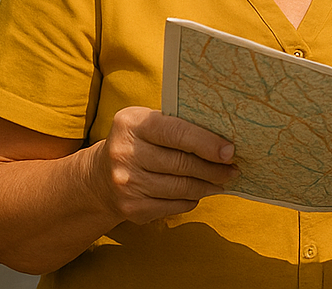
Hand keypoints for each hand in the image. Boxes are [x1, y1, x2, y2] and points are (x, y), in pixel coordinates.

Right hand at [85, 107, 237, 225]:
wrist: (98, 177)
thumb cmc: (137, 143)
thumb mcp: (148, 124)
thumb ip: (178, 126)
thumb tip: (223, 140)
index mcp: (132, 124)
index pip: (177, 133)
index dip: (207, 143)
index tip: (230, 151)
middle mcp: (125, 153)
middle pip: (182, 164)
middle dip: (214, 168)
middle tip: (233, 169)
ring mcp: (126, 183)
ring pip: (181, 187)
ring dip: (207, 186)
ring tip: (222, 181)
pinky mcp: (131, 207)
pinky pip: (173, 206)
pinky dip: (192, 200)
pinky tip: (200, 193)